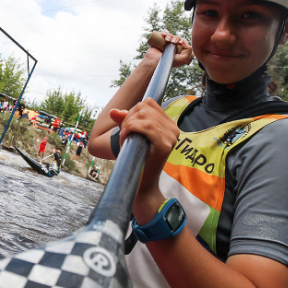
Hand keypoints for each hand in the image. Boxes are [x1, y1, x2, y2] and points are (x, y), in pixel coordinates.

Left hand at [109, 98, 178, 219]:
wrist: (142, 184)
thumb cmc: (137, 159)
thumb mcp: (132, 136)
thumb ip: (126, 121)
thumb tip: (114, 111)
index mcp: (169, 125)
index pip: (148, 102)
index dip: (133, 111)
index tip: (127, 126)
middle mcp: (173, 129)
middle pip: (144, 107)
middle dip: (128, 118)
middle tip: (124, 134)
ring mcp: (171, 137)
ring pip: (143, 115)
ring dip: (127, 124)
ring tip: (125, 137)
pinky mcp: (165, 145)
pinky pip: (145, 126)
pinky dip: (130, 129)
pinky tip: (126, 139)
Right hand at [145, 31, 192, 67]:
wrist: (155, 62)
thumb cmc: (169, 62)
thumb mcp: (183, 59)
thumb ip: (189, 50)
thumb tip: (184, 40)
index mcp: (179, 51)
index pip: (183, 43)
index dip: (182, 41)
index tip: (179, 43)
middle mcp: (173, 47)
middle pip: (177, 38)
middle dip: (176, 38)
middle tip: (172, 42)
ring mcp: (166, 44)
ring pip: (170, 35)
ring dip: (170, 35)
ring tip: (167, 40)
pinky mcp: (159, 41)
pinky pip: (163, 34)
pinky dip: (164, 32)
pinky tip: (163, 34)